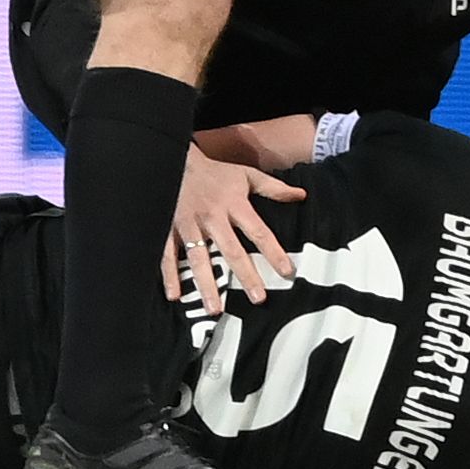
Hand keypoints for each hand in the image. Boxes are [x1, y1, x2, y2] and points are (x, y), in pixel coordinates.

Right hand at [160, 149, 305, 315]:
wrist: (176, 160)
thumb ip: (273, 188)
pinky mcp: (168, 229)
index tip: (287, 272)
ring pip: (198, 258)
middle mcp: (213, 217)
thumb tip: (301, 195)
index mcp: (234, 204)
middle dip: (245, 275)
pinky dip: (169, 275)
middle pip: (231, 250)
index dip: (274, 252)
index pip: (259, 232)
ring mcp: (189, 225)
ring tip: (215, 308)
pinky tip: (175, 296)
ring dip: (207, 284)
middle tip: (258, 299)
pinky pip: (168, 255)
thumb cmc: (215, 172)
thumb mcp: (246, 175)